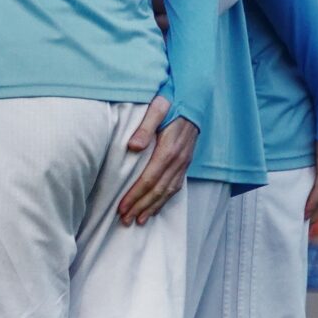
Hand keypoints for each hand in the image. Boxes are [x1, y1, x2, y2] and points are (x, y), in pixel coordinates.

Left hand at [119, 97, 196, 224]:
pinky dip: (165, 200)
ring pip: (168, 191)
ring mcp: (184, 162)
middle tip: (125, 221)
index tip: (122, 207)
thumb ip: (144, 126)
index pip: (149, 179)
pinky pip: (176, 186)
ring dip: (153, 208)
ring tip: (138, 220)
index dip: (135, 195)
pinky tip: (156, 207)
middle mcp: (178, 159)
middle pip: (158, 190)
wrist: (195, 96)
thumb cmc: (172, 100)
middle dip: (141, 207)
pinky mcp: (186, 162)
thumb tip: (133, 147)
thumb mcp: (157, 107)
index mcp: (169, 148)